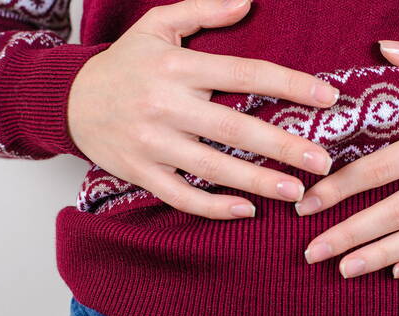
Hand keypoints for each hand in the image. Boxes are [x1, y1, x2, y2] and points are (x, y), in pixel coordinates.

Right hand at [68, 0, 338, 218]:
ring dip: (258, 182)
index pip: (244, 72)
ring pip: (212, 168)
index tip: (328, 98)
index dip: (290, 84)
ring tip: (297, 192)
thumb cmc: (124, 64)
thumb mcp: (157, 26)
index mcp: (176, 67)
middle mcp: (164, 105)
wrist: (69, 100)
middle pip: (234, 128)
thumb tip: (248, 1)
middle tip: (323, 162)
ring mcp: (151, 143)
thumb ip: (203, 11)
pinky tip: (247, 211)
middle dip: (282, 146)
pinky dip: (213, 207)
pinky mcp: (140, 173)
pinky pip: (180, 196)